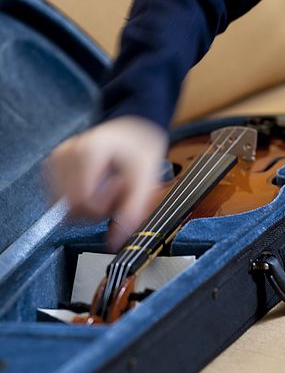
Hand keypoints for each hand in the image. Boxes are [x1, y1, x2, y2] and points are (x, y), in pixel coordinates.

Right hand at [46, 116, 167, 250]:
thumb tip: (115, 243)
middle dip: (96, 209)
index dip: (104, 207)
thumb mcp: (145, 178)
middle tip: (116, 191)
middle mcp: (65, 153)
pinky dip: (77, 200)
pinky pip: (59, 200)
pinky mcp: (51, 167)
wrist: (130, 130)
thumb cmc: (139, 148)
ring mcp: (55, 159)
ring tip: (104, 186)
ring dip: (86, 206)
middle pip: (71, 208)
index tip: (120, 191)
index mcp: (88, 151)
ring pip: (63, 207)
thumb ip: (132, 211)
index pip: (83, 202)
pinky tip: (92, 185)